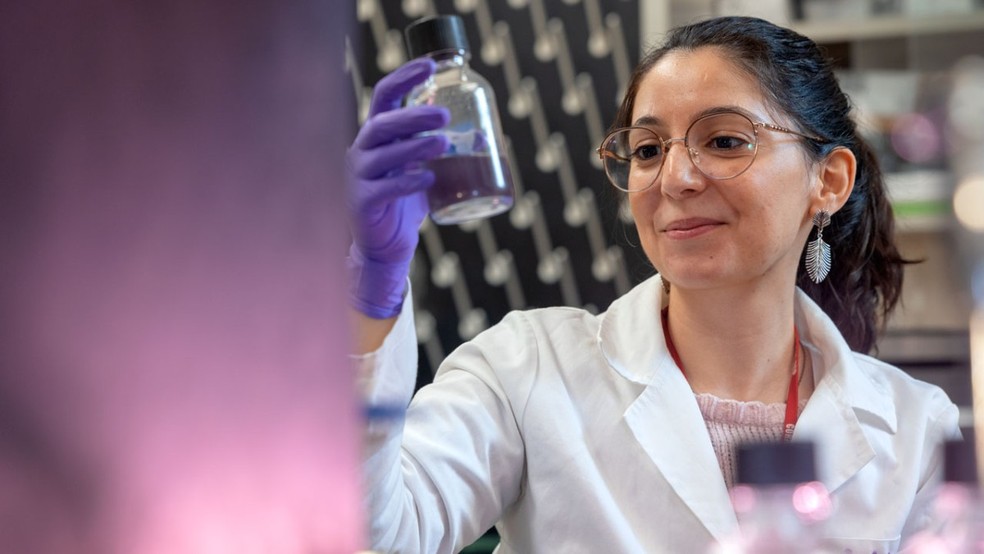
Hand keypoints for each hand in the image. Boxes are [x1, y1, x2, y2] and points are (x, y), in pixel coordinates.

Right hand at [347, 58, 449, 318]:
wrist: (386, 245)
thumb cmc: (406, 201)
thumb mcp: (424, 168)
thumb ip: (442, 149)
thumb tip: (484, 135)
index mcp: (377, 135)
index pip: (385, 96)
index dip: (404, 77)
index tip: (431, 65)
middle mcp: (362, 150)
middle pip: (383, 123)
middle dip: (413, 115)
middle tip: (445, 116)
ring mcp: (359, 177)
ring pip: (382, 153)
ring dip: (414, 145)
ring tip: (444, 143)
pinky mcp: (362, 203)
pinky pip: (383, 188)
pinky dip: (407, 182)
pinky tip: (428, 179)